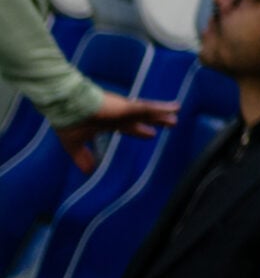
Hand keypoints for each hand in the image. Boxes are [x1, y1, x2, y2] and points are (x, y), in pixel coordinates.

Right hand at [56, 94, 177, 174]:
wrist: (65, 106)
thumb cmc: (68, 120)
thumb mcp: (74, 143)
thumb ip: (82, 156)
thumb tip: (88, 171)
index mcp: (108, 121)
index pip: (127, 126)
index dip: (139, 130)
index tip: (151, 134)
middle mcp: (118, 114)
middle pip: (142, 118)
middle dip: (156, 121)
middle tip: (171, 123)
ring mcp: (123, 109)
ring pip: (148, 111)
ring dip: (162, 113)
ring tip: (177, 114)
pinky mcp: (126, 107)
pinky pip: (147, 107)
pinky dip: (161, 108)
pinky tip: (173, 107)